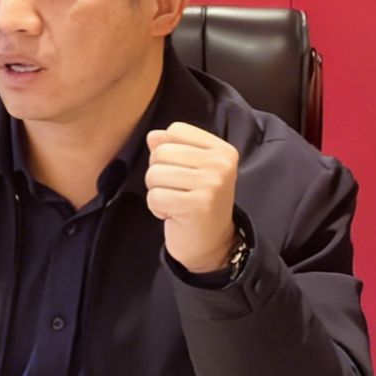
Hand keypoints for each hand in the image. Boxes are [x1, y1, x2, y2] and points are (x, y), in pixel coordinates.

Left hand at [145, 122, 238, 273]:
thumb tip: (153, 136)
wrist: (212, 244)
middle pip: (162, 152)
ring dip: (156, 191)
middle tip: (176, 190)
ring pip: (155, 174)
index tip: (181, 172)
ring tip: (175, 202)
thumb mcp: (191, 170)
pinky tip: (173, 214)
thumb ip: (173, 148)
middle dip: (158, 173)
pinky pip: (155, 196)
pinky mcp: (196, 206)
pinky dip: (157, 208)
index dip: (167, 151)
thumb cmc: (198, 203)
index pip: (176, 130)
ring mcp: (211, 185)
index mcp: (222, 150)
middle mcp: (220, 164)